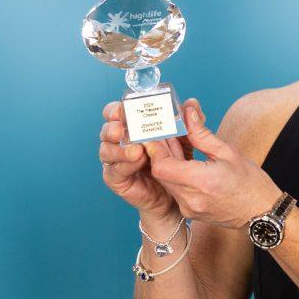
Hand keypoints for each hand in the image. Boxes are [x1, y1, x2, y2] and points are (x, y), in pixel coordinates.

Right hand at [100, 102, 192, 218]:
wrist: (176, 195)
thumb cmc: (177, 162)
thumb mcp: (186, 139)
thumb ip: (189, 121)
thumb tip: (192, 103)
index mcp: (132, 127)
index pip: (116, 113)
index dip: (116, 109)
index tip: (124, 107)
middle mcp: (120, 142)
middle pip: (107, 130)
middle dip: (112, 126)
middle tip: (121, 127)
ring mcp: (116, 161)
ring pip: (106, 150)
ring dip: (118, 147)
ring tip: (136, 148)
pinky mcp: (116, 179)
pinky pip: (114, 170)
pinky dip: (124, 164)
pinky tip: (136, 159)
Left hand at [149, 101, 280, 228]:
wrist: (262, 213)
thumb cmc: (251, 183)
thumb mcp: (228, 152)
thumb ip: (201, 134)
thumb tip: (187, 113)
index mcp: (201, 181)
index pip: (161, 166)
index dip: (157, 149)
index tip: (162, 135)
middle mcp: (190, 198)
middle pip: (161, 173)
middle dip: (162, 152)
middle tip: (170, 135)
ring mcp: (189, 208)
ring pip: (166, 182)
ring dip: (169, 163)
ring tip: (181, 147)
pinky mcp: (190, 213)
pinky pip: (175, 191)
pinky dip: (177, 176)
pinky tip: (187, 164)